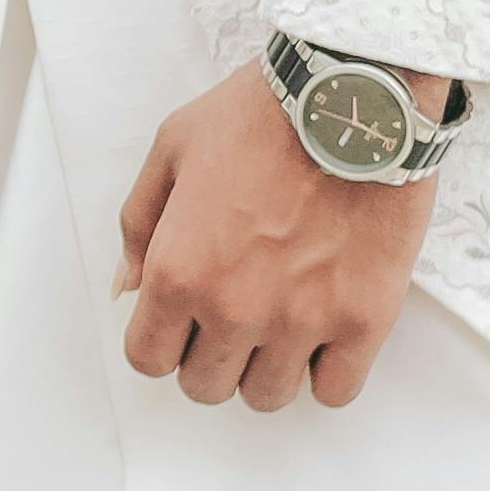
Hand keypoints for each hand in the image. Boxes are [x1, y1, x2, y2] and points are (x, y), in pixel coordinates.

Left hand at [117, 58, 437, 409]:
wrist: (354, 94)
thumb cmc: (262, 113)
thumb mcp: (173, 148)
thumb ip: (139, 225)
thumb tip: (126, 289)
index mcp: (178, 270)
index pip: (149, 359)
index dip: (163, 340)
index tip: (183, 318)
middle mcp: (233, 307)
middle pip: (205, 386)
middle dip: (210, 355)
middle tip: (234, 313)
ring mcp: (301, 320)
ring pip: (267, 396)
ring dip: (266, 367)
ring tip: (280, 320)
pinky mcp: (363, 320)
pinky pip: (335, 391)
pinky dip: (326, 372)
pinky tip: (324, 333)